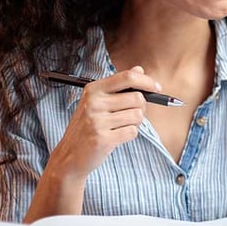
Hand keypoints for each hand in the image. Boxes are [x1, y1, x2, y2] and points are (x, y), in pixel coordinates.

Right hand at [48, 66, 159, 181]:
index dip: (147, 81)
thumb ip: (119, 85)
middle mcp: (94, 103)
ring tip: (119, 127)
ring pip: (137, 115)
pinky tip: (116, 136)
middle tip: (130, 115)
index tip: (157, 87)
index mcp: (93, 89)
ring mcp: (97, 121)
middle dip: (141, 108)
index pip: (128, 77)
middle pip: (137, 98)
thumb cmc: (87, 127)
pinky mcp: (103, 139)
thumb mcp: (97, 101)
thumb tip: (139, 69)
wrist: (69, 156)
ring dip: (135, 123)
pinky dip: (129, 134)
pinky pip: (132, 132)